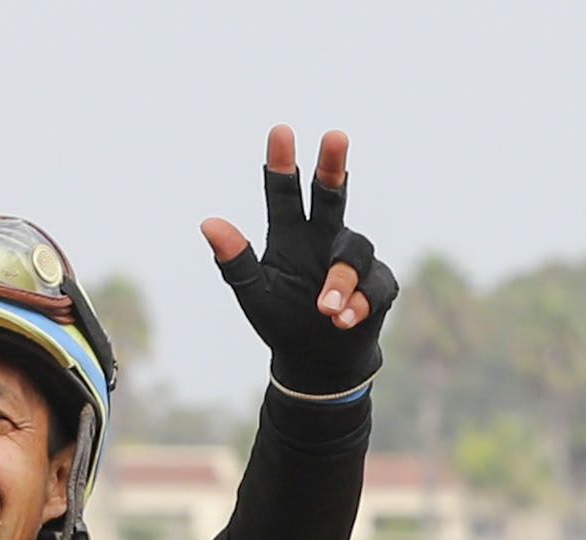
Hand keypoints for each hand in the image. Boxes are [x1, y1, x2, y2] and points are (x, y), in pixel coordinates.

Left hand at [201, 125, 398, 394]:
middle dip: (333, 165)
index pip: (284, 192)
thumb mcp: (254, 293)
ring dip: (340, 280)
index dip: (282, 164)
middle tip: (335, 135)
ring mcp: (353, 259)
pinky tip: (342, 321)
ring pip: (353, 251)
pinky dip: (357, 303)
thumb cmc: (282, 320)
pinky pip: (372, 286)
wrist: (316, 363)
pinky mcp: (378, 284)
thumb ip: (235, 260)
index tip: (280, 131)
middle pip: (330, 194)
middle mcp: (323, 237)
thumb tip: (208, 222)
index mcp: (290, 234)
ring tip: (324, 309)